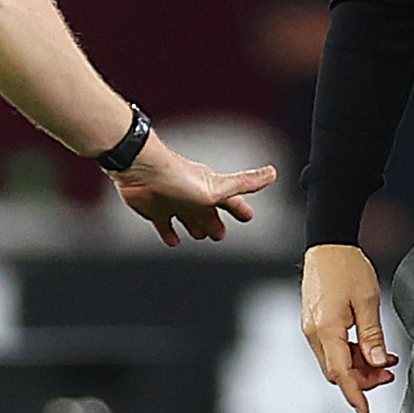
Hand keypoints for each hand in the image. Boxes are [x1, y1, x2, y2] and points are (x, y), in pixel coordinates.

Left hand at [114, 134, 276, 245]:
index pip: (230, 201)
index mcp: (210, 189)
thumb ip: (245, 183)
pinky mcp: (155, 209)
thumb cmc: (178, 178)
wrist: (141, 172)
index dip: (239, 209)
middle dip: (215, 222)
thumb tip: (272, 173)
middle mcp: (193, 195)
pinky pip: (165, 225)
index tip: (247, 216)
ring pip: (188, 217)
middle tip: (220, 234)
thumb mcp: (217, 186)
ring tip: (200, 235)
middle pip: (208, 211)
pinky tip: (173, 240)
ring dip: (196, 226)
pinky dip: (170, 234)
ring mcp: (174, 202)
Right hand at [301, 243, 394, 412]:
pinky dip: (352, 354)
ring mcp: (313, 329)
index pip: (340, 373)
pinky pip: (333, 349)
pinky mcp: (316, 324)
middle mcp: (314, 333)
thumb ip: (372, 335)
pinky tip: (371, 349)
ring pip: (335, 362)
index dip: (354, 394)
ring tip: (386, 360)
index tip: (365, 411)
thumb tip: (377, 364)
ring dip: (359, 366)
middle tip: (390, 373)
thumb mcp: (368, 301)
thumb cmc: (348, 268)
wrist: (328, 246)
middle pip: (337, 371)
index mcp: (326, 329)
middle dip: (363, 379)